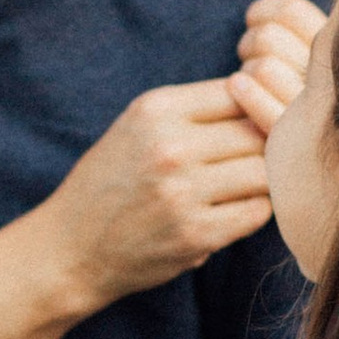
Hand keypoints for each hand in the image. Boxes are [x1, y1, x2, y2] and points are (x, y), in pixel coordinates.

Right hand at [35, 79, 270, 315]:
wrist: (70, 248)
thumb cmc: (111, 182)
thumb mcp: (138, 127)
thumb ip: (194, 110)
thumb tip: (268, 94)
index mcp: (156, 109)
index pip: (240, 90)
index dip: (255, 107)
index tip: (251, 125)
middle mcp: (169, 146)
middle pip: (257, 131)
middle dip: (265, 144)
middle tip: (254, 159)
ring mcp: (183, 192)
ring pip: (264, 171)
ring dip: (264, 178)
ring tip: (246, 183)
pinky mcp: (195, 235)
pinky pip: (257, 211)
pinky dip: (255, 209)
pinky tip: (235, 209)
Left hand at [229, 0, 325, 138]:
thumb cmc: (327, 105)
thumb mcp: (329, 63)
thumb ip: (303, 35)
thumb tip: (260, 16)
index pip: (291, 10)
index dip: (264, 12)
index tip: (256, 21)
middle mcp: (338, 75)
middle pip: (269, 37)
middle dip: (251, 43)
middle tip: (250, 55)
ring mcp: (322, 110)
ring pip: (263, 69)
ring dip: (248, 72)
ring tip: (248, 81)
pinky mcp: (302, 143)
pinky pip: (266, 108)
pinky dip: (246, 94)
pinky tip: (238, 87)